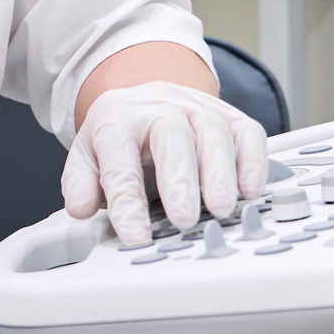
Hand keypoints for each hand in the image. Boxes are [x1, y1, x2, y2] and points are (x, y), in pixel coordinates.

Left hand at [60, 82, 268, 245]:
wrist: (145, 99)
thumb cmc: (121, 136)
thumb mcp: (88, 156)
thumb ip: (81, 184)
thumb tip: (80, 208)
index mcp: (116, 119)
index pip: (118, 159)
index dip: (126, 201)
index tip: (135, 234)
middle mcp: (158, 107)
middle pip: (171, 135)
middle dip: (179, 180)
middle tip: (183, 220)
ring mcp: (197, 108)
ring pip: (213, 131)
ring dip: (219, 173)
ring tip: (219, 209)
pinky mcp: (229, 116)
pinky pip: (247, 132)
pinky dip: (253, 161)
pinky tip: (250, 190)